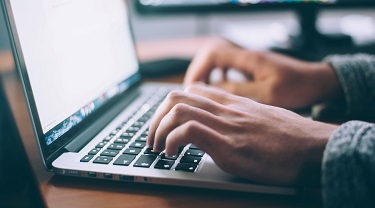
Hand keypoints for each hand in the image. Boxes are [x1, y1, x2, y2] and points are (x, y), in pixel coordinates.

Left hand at [147, 84, 337, 184]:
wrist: (314, 147)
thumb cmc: (291, 137)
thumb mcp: (262, 118)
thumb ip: (239, 117)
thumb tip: (224, 126)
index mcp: (233, 103)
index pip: (192, 90)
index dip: (170, 105)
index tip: (165, 123)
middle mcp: (226, 110)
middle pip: (176, 97)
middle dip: (156, 117)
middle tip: (153, 137)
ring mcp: (226, 125)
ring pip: (177, 110)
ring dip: (158, 129)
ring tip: (158, 147)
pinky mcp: (229, 145)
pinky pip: (188, 131)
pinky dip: (171, 141)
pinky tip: (172, 154)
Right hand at [184, 38, 341, 108]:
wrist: (318, 81)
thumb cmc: (298, 87)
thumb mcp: (267, 94)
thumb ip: (238, 91)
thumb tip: (211, 90)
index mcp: (248, 59)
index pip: (212, 54)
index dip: (198, 70)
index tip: (191, 88)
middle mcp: (246, 56)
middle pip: (211, 55)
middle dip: (198, 72)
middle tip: (192, 93)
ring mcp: (249, 61)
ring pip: (218, 62)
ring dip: (207, 75)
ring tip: (202, 93)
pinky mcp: (253, 68)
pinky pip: (228, 68)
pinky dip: (219, 77)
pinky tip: (219, 90)